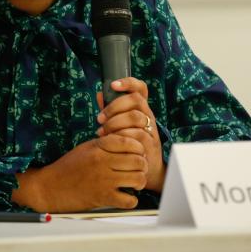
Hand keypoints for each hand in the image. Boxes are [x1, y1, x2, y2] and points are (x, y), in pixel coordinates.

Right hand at [12, 135, 146, 212]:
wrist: (50, 187)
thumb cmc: (68, 167)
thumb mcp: (86, 147)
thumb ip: (106, 143)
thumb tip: (127, 141)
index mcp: (98, 147)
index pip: (129, 142)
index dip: (138, 147)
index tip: (137, 152)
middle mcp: (102, 162)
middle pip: (138, 160)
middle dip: (143, 165)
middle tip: (139, 169)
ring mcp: (103, 180)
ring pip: (138, 179)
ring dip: (139, 181)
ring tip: (134, 182)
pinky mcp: (102, 198)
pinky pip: (129, 200)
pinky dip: (131, 200)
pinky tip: (126, 196)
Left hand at [96, 77, 165, 192]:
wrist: (145, 168)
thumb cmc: (129, 143)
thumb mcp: (120, 125)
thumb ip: (111, 110)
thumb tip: (99, 94)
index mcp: (141, 108)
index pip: (140, 88)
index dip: (128, 83)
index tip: (113, 85)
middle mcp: (148, 115)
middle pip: (136, 100)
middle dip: (114, 107)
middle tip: (100, 118)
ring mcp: (151, 129)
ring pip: (135, 116)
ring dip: (115, 122)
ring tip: (102, 131)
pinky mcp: (151, 143)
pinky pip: (137, 135)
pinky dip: (121, 136)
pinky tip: (110, 141)